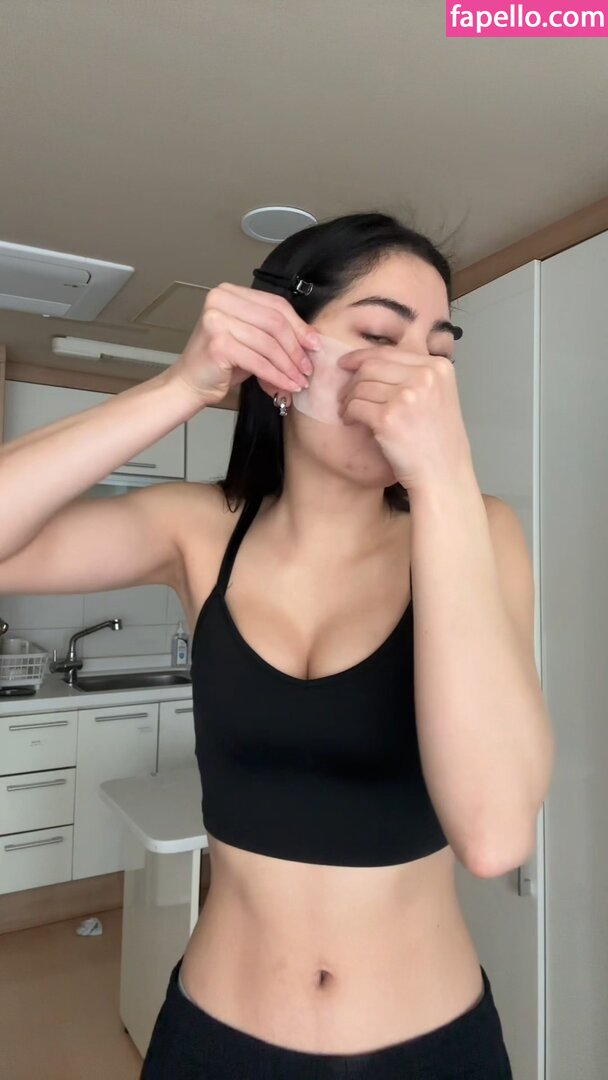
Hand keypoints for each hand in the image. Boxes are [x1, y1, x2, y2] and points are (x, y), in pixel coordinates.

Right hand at [170, 283, 319, 407]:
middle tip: (308, 367)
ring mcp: (216, 320)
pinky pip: (258, 361)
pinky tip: (287, 385)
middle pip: (274, 322)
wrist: (189, 383)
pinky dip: (276, 376)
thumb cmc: (220, 363)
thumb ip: (274, 331)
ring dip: (288, 365)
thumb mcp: (250, 340)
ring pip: (268, 343)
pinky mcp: (218, 344)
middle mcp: (220, 301)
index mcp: (229, 293)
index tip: (314, 344)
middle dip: (296, 348)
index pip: (274, 304)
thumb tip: (311, 337)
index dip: (299, 325)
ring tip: (299, 380)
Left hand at [336, 346, 473, 491]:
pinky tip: (351, 422)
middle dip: (352, 381)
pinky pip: (355, 405)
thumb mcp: (440, 394)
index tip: (346, 364)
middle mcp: (425, 376)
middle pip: (371, 366)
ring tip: (349, 412)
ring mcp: (407, 396)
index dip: (361, 357)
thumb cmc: (438, 440)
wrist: (443, 474)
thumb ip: (420, 368)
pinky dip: (348, 413)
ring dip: (348, 399)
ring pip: (360, 386)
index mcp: (438, 367)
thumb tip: (407, 332)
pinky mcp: (388, 418)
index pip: (389, 352)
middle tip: (345, 396)